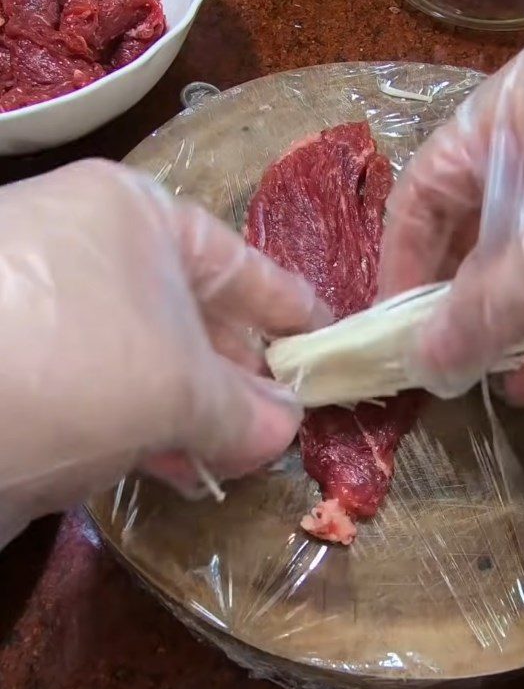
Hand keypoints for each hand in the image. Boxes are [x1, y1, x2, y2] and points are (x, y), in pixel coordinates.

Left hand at [0, 160, 328, 547]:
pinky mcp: (26, 368)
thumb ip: (246, 410)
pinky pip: (114, 394)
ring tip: (245, 455)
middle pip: (198, 315)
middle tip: (291, 419)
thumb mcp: (181, 387)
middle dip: (247, 375)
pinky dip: (153, 431)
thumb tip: (287, 429)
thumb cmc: (74, 363)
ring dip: (204, 414)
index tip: (328, 343)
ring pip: (157, 362)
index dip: (290, 308)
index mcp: (134, 218)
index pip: (239, 261)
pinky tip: (186, 470)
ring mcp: (54, 311)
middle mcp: (92, 253)